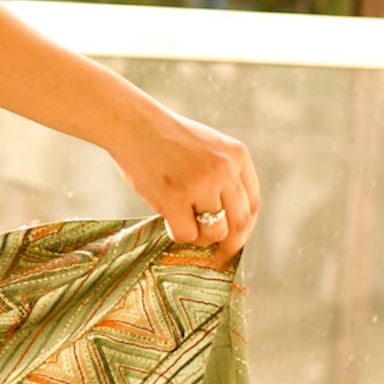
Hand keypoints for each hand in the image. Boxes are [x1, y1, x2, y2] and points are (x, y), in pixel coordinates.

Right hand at [107, 103, 259, 269]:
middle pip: (239, 222)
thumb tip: (227, 223)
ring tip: (182, 224)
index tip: (233, 241)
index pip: (252, 203)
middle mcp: (224, 169)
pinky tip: (167, 221)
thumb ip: (222, 176)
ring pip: (215, 232)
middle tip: (218, 259)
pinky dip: (177, 235)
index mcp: (237, 155)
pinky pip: (186, 234)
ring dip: (200, 238)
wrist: (131, 123)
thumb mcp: (207, 148)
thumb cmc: (163, 139)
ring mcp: (200, 183)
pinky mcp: (174, 197)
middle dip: (229, 246)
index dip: (244, 227)